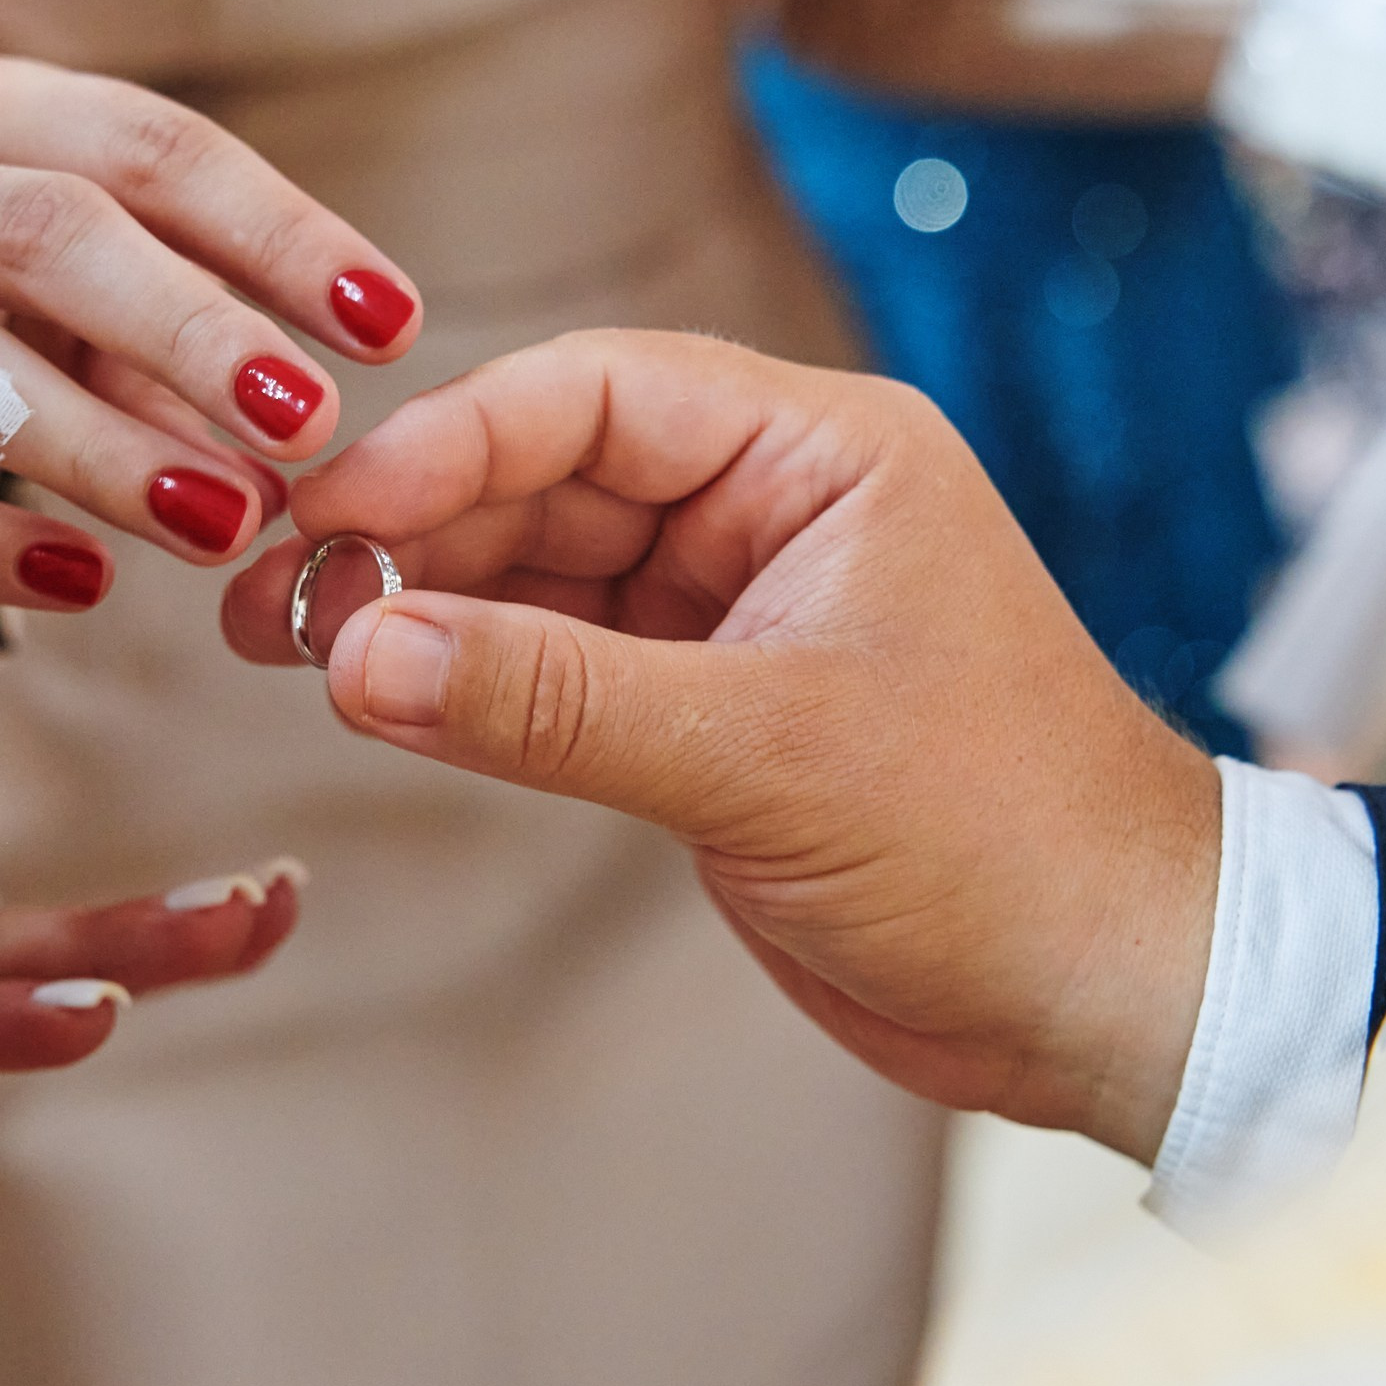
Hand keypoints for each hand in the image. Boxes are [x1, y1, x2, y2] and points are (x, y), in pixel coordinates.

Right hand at [0, 57, 422, 613]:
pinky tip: (90, 584)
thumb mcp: (115, 281)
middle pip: (56, 237)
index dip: (280, 235)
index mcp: (2, 117)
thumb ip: (212, 317)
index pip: (156, 149)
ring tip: (229, 523)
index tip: (393, 325)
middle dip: (194, 330)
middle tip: (309, 421)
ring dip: (111, 448)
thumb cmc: (20, 311)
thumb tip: (311, 421)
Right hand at [224, 331, 1218, 1162]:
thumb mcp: (763, 757)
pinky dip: (474, 678)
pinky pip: (562, 664)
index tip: (326, 506)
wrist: (1112, 990)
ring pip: (541, 573)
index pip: (595, 396)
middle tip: (273, 591)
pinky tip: (382, 691)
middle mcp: (773, 508)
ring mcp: (737, 608)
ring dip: (423, 606)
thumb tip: (358, 655)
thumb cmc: (1006, 839)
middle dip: (410, 529)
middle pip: (548, 476)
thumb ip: (550, 700)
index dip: (445, 442)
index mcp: (821, 453)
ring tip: (289, 643)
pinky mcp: (712, 705)